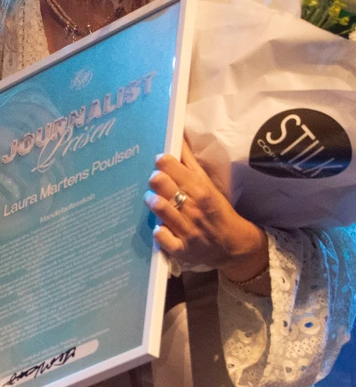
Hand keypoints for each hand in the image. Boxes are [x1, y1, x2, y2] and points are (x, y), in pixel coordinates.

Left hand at [147, 140, 268, 286]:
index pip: (176, 169)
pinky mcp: (182, 249)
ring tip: (152, 199)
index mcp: (201, 190)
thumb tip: (178, 137)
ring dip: (155, 203)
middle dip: (157, 180)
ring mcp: (187, 230)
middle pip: (165, 186)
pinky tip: (158, 229)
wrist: (234, 245)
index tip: (160, 160)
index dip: (164, 163)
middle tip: (154, 179)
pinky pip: (165, 240)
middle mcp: (194, 208)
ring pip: (164, 210)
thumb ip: (190, 164)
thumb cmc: (216, 210)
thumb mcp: (207, 185)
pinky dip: (160, 234)